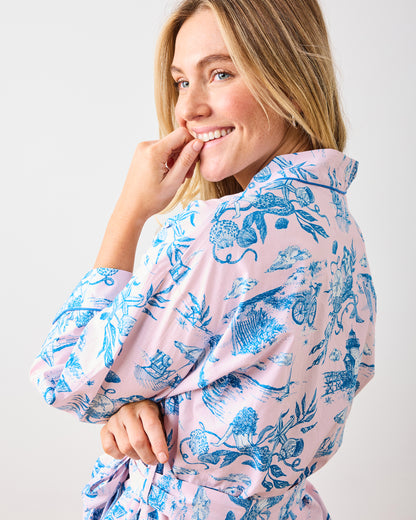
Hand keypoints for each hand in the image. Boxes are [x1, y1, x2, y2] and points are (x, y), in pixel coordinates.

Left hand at [94, 128, 203, 270]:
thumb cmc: (150, 200)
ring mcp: (142, 149)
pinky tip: (170, 175)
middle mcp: (146, 146)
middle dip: (185, 156)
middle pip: (175, 141)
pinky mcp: (142, 154)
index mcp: (154, 151)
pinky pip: (162, 151)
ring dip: (178, 160)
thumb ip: (186, 160)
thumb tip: (198, 142)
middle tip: (187, 176)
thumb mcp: (173, 181)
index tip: (196, 162)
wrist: (131, 209)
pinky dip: (169, 161)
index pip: (181, 134)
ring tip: (178, 178)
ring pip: (169, 146)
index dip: (193, 145)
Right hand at [100, 401, 168, 464]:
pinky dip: (119, 455)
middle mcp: (128, 411)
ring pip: (125, 447)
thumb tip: (161, 456)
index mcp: (145, 407)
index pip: (151, 425)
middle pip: (137, 440)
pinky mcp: (104, 429)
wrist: (131, 410)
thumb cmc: (148, 419)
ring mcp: (114, 420)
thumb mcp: (159, 422)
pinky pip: (109, 449)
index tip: (164, 458)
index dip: (158, 444)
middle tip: (153, 461)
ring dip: (135, 456)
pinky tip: (126, 450)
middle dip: (147, 456)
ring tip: (141, 453)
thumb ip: (161, 436)